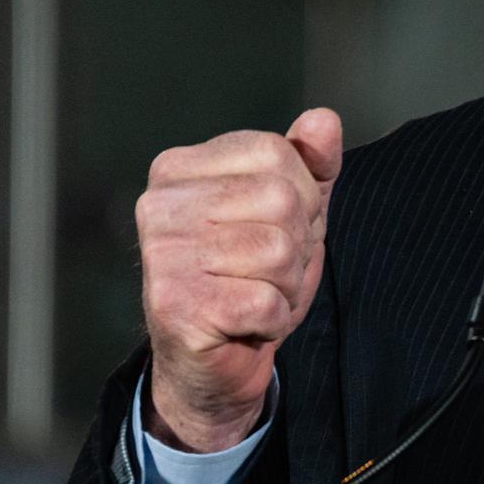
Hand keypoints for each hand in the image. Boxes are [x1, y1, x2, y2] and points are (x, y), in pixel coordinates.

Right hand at [136, 108, 342, 451]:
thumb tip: (324, 120)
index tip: (276, 230)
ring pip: (277, 251)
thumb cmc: (249, 280)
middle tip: (267, 273)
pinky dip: (273, 318)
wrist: (213, 362)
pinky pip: (265, 301)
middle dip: (297, 246)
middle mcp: (159, 203)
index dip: (301, 197)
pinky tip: (246, 324)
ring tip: (256, 296)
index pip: (276, 153)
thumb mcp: (291, 213)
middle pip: (281, 200)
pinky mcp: (174, 304)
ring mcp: (161, 253)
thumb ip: (309, 163)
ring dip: (286, 285)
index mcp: (180, 168)